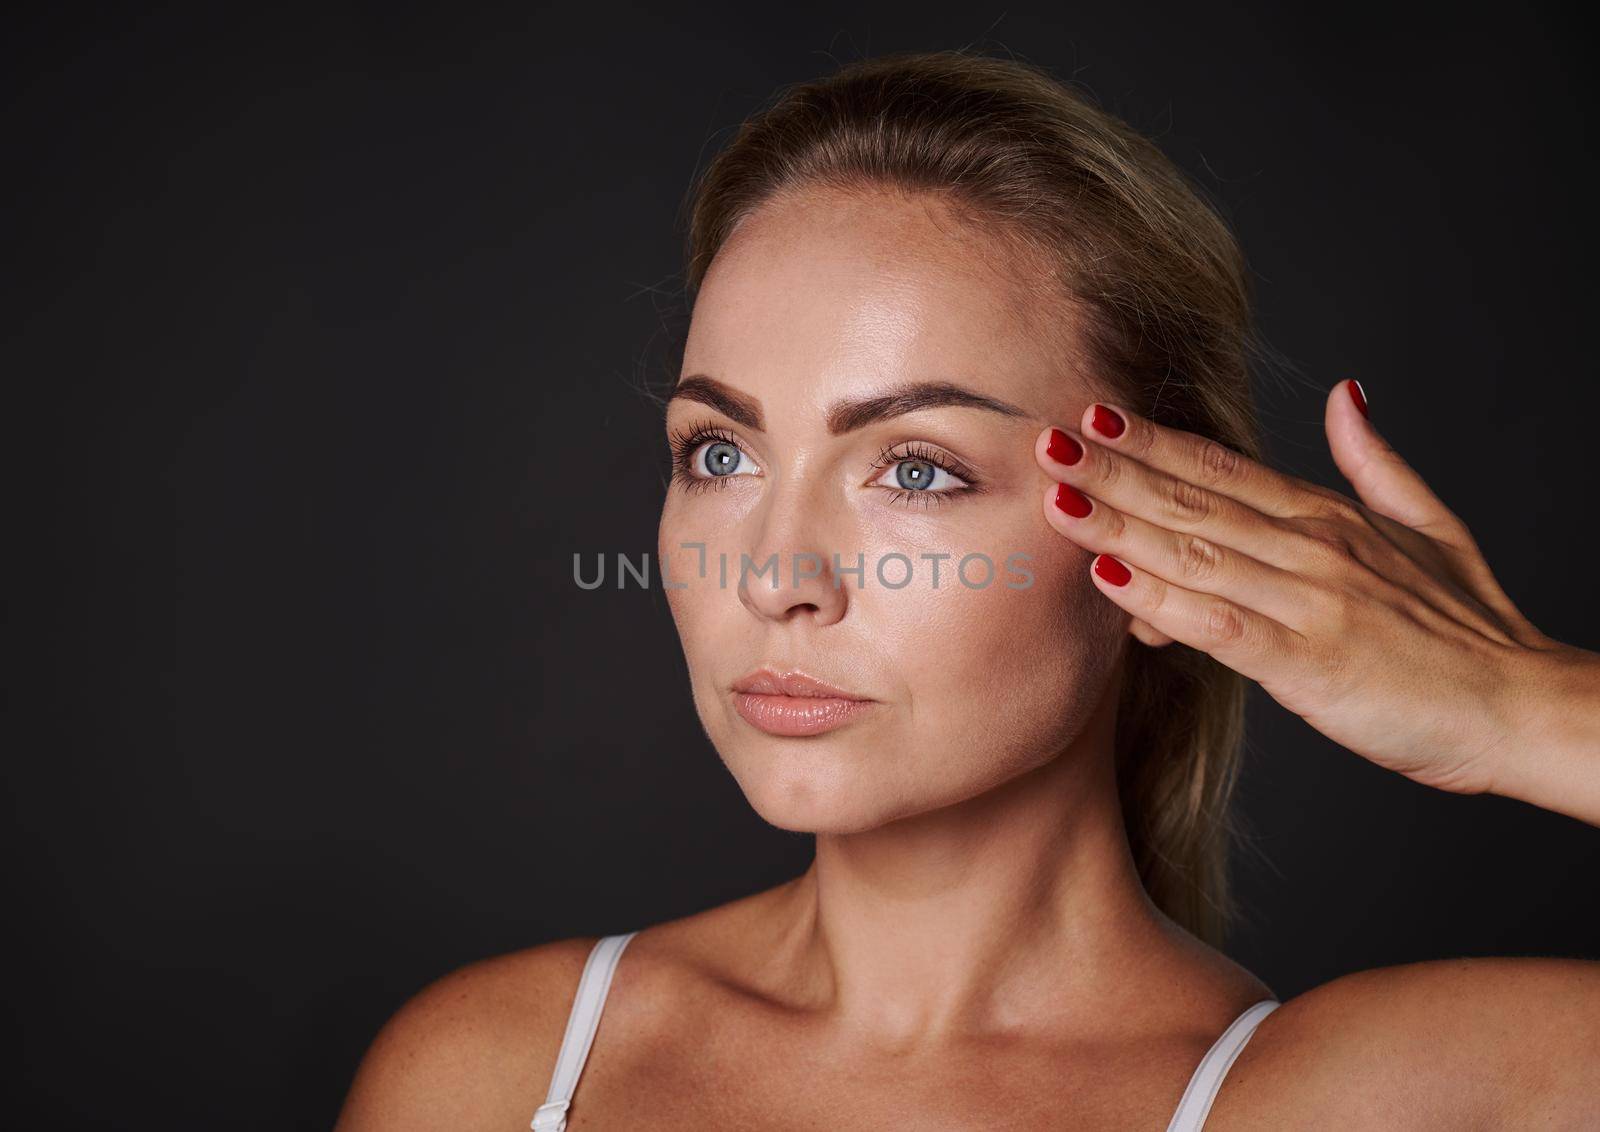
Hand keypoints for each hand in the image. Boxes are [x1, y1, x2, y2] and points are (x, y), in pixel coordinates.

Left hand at [1032, 381, 1596, 807]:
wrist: (1521, 709)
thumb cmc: (1471, 631)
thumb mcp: (1430, 527)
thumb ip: (1377, 461)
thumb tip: (1346, 393)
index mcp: (1331, 518)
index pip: (1224, 468)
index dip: (1154, 442)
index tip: (1094, 417)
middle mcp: (1315, 548)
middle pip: (1195, 500)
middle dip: (1115, 472)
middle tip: (1046, 443)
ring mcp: (1312, 602)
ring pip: (1198, 554)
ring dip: (1121, 524)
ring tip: (1058, 498)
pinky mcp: (1312, 662)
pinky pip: (1223, 626)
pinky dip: (1165, 602)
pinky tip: (1112, 582)